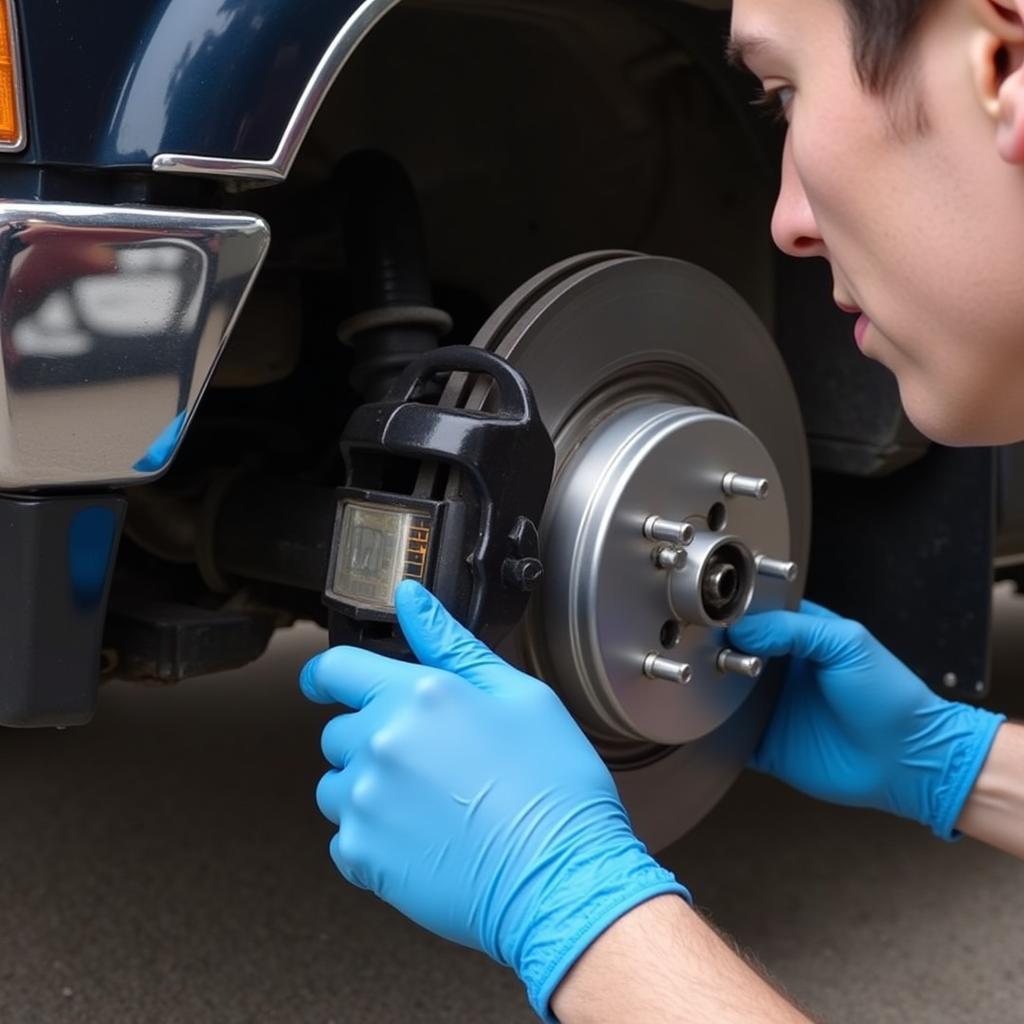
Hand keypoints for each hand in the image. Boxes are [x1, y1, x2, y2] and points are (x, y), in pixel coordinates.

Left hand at [301, 582, 687, 1021]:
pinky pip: (343, 837)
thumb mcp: (520, 696)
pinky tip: (423, 839)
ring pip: (336, 785)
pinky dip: (373, 837)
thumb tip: (411, 599)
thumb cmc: (553, 788)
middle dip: (369, 737)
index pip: (336, 669)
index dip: (329, 674)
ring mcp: (366, 801)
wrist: (562, 879)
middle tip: (425, 760)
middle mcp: (381, 743)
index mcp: (418, 694)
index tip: (328, 684)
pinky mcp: (362, 855)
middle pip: (337, 731)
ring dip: (366, 789)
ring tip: (426, 804)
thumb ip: (453, 644)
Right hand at [727, 602, 1005, 838]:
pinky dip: (717, 729)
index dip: (735, 616)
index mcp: (801, 639)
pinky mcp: (766, 743)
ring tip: (706, 681)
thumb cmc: (892, 700)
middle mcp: (783, 671)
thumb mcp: (848, 643)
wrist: (909, 762)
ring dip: (713, 688)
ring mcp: (773, 707)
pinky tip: (710, 718)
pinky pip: (731, 735)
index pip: (756, 617)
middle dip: (717, 650)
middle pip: (733, 653)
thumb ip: (794, 629)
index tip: (717, 618)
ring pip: (725, 693)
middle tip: (709, 650)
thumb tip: (743, 629)